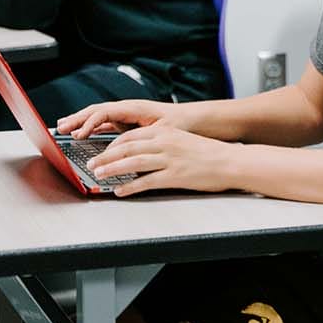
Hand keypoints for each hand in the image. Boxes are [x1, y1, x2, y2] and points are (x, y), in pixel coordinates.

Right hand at [57, 99, 183, 137]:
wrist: (193, 119)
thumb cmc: (180, 123)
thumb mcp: (162, 130)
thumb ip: (141, 136)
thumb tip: (123, 146)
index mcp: (133, 108)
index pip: (104, 112)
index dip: (89, 123)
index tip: (79, 134)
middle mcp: (127, 108)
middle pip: (96, 111)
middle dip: (77, 119)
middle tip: (60, 128)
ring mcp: (126, 113)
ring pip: (98, 115)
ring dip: (80, 121)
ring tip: (64, 127)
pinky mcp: (127, 121)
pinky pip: (104, 122)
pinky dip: (91, 126)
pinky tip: (82, 133)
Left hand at [85, 124, 237, 195]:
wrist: (231, 162)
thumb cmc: (209, 153)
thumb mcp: (182, 140)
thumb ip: (161, 143)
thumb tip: (140, 153)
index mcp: (165, 131)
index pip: (130, 136)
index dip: (111, 145)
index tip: (100, 151)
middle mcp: (165, 142)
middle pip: (126, 147)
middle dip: (105, 157)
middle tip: (91, 164)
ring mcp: (169, 159)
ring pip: (132, 162)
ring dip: (112, 169)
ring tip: (99, 176)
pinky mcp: (175, 175)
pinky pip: (146, 181)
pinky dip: (130, 186)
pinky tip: (121, 191)